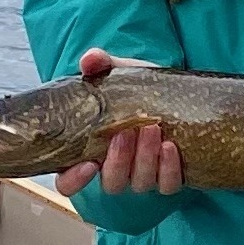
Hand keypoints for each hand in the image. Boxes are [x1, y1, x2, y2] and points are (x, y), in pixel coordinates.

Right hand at [54, 48, 183, 197]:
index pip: (68, 182)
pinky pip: (168, 185)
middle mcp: (116, 169)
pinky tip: (171, 146)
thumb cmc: (137, 89)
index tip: (87, 164)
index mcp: (92, 152)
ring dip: (145, 159)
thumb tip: (90, 59)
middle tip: (126, 131)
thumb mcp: (119, 74)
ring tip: (152, 129)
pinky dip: (169, 168)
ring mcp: (144, 176)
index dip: (73, 180)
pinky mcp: (170, 176)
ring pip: (139, 183)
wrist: (175, 91)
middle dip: (119, 160)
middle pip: (111, 183)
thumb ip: (101, 65)